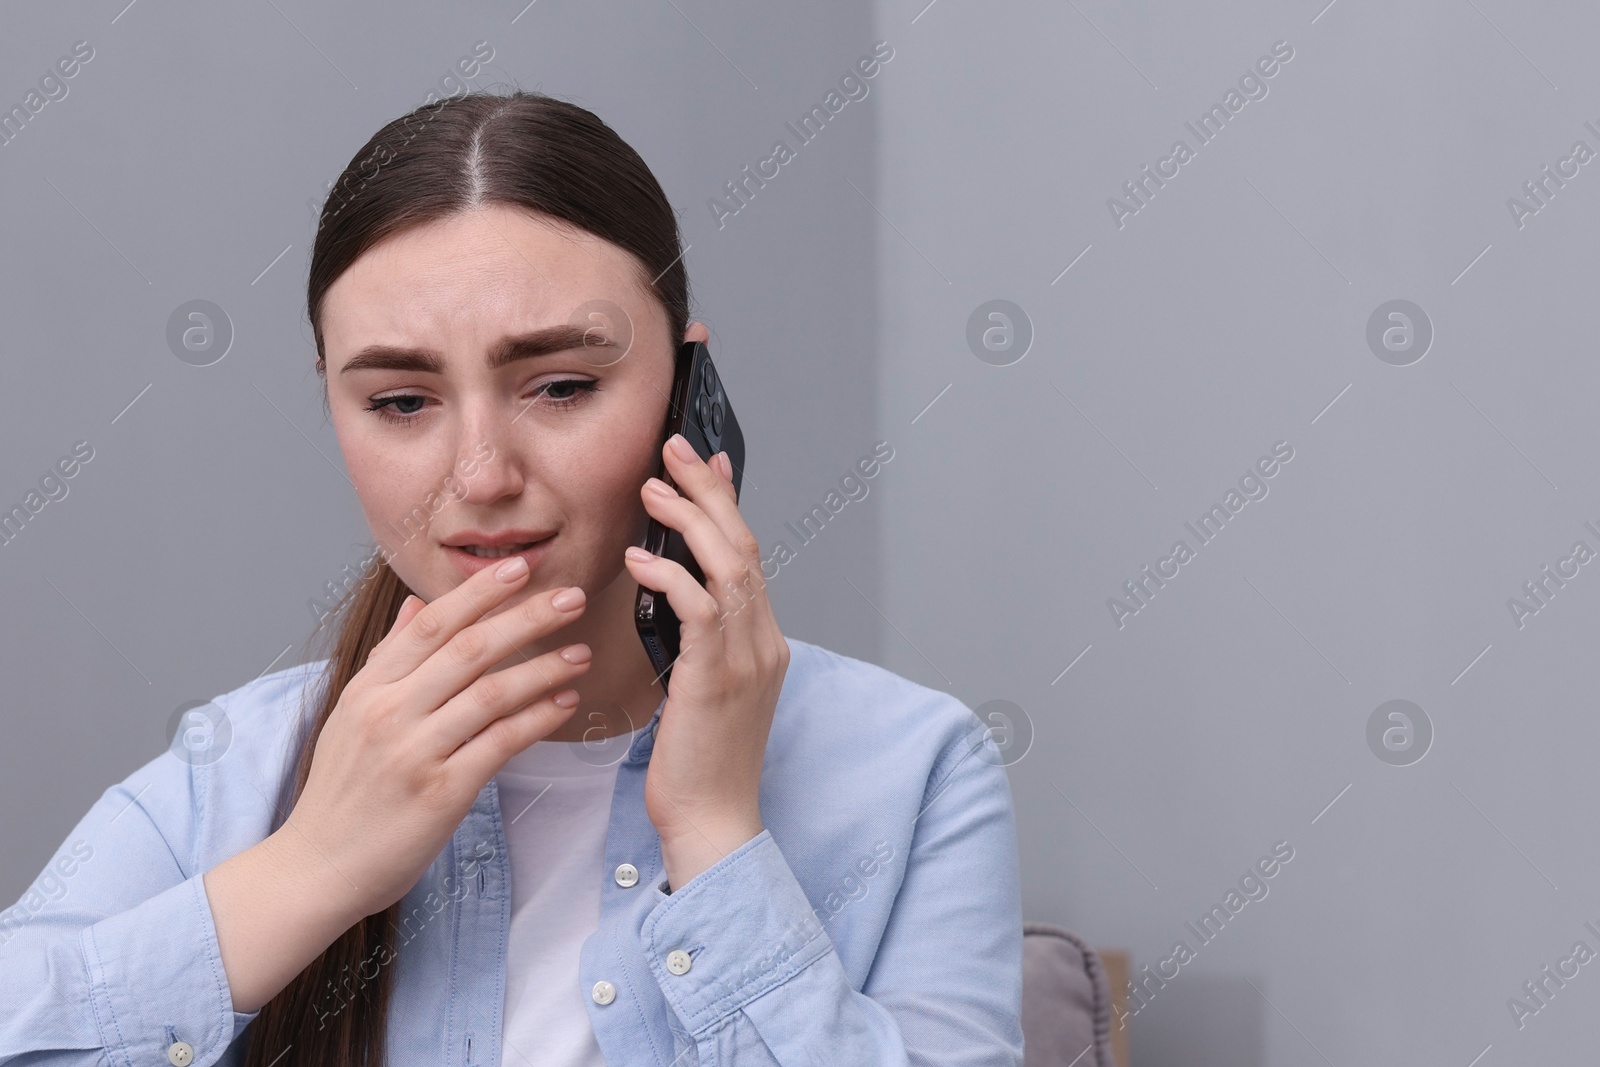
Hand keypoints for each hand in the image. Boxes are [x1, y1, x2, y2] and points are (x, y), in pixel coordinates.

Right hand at [283, 558, 593, 918]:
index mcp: (369, 689)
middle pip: (468, 649)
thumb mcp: (352, 714)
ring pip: (491, 693)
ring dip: (543, 668)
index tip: (520, 569)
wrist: (317, 866)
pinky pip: (501, 743)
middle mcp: (390, 712)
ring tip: (580, 653)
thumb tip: (416, 605)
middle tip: (571, 597)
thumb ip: (389, 658)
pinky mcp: (442, 792)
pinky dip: (538, 719)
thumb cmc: (342, 792)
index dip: (479, 592)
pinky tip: (564, 703)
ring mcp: (415, 752)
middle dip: (526, 617)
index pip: (431, 624)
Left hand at [624, 433, 789, 889]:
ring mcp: (747, 659)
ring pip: (727, 566)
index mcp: (763, 642)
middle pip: (743, 545)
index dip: (727, 504)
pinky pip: (698, 609)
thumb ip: (698, 643)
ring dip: (687, 520)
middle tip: (674, 449)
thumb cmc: (700, 765)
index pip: (748, 555)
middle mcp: (764, 642)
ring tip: (650, 489)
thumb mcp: (703, 691)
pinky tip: (639, 560)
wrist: (714, 822)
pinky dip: (670, 576)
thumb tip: (673, 598)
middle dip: (708, 491)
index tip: (705, 464)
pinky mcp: (716, 678)